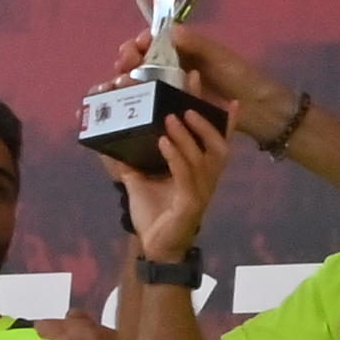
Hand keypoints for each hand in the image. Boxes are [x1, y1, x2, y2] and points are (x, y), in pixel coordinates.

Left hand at [115, 104, 230, 265]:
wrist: (154, 248)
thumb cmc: (154, 215)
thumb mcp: (140, 181)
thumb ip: (132, 161)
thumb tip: (113, 141)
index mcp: (200, 171)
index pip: (215, 140)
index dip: (222, 119)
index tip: (226, 96)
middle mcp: (207, 178)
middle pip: (216, 142)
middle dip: (205, 115)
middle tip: (191, 90)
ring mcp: (201, 190)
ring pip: (201, 156)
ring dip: (186, 134)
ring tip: (171, 115)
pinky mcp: (190, 203)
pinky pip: (185, 175)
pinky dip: (175, 157)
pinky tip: (163, 142)